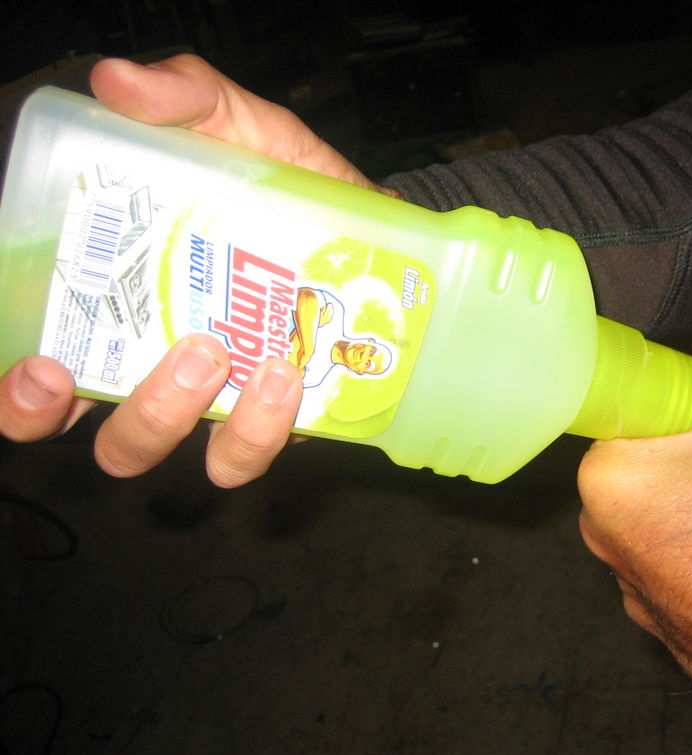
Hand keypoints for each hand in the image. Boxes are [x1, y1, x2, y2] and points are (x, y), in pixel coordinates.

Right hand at [0, 54, 384, 486]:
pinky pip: (246, 455)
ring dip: (187, 418)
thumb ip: (186, 99)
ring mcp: (218, 398)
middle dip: (128, 417)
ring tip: (234, 356)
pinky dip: (259, 431)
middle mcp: (160, 364)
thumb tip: (118, 82)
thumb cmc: (290, 182)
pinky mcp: (276, 418)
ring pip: (172, 451)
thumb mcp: (241, 128)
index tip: (44, 369)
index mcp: (125, 304)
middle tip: (180, 353)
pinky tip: (283, 374)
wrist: (376, 222)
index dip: (24, 396)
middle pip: (108, 437)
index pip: (44, 374)